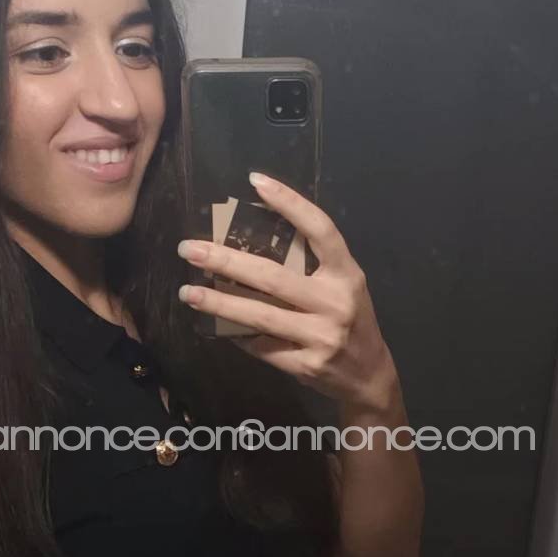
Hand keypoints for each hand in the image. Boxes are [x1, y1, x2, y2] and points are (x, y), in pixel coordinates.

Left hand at [177, 172, 398, 413]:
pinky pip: (261, 346)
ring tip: (187, 292)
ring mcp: (321, 336)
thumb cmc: (350, 319)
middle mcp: (336, 302)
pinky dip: (236, 334)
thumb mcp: (343, 285)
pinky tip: (214, 323)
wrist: (369, 374)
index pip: (320, 230)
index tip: (256, 182)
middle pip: (272, 276)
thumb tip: (249, 240)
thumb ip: (311, 265)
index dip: (290, 203)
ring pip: (259, 315)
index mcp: (347, 274)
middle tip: (189, 249)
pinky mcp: (305, 365)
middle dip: (226, 262)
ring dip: (218, 303)